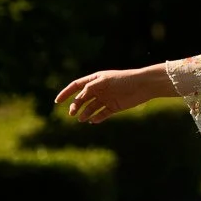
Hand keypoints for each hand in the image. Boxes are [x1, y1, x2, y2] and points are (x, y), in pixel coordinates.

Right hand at [56, 63, 175, 124]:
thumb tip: (78, 98)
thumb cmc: (124, 80)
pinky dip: (96, 118)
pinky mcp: (114, 107)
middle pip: (82, 99)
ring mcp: (106, 99)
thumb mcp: (104, 82)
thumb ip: (90, 88)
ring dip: (85, 113)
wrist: (143, 86)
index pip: (76, 86)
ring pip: (91, 108)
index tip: (57, 102)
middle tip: (72, 114)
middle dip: (75, 106)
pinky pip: (102, 114)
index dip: (66, 93)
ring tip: (82, 119)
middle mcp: (99, 89)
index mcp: (95, 80)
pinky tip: (93, 121)